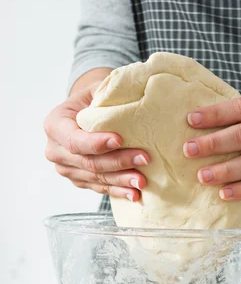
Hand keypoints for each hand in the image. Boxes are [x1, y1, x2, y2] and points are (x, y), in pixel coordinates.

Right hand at [44, 83, 149, 200]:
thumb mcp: (96, 89)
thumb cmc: (93, 99)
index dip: (96, 143)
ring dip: (121, 180)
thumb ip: (107, 93)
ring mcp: (67, 169)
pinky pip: (99, 188)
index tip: (119, 140)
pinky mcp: (80, 180)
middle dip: (118, 162)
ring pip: (96, 178)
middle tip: (144, 159)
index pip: (74, 139)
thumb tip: (131, 95)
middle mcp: (55, 150)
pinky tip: (134, 194)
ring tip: (143, 181)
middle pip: (88, 162)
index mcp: (55, 125)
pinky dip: (118, 191)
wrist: (87, 113)